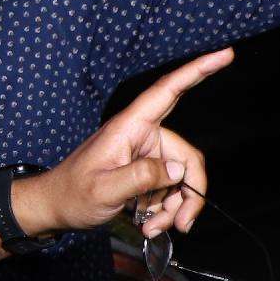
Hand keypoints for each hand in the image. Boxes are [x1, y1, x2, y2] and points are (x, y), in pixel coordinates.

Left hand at [28, 51, 232, 234]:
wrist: (54, 209)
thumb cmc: (71, 195)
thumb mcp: (104, 189)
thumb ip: (142, 177)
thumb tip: (178, 169)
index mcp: (129, 127)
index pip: (167, 91)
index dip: (197, 70)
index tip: (225, 54)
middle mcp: (141, 135)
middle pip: (186, 157)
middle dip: (189, 194)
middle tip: (182, 224)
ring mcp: (144, 154)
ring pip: (181, 178)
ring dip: (174, 207)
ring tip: (152, 226)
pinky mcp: (145, 172)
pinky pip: (170, 189)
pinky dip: (165, 209)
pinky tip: (149, 222)